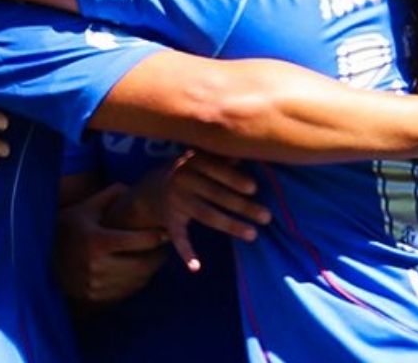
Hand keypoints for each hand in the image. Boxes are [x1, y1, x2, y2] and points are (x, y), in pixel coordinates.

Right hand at [54, 183, 168, 303]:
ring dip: (150, 270)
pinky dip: (137, 282)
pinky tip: (138, 270)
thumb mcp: (84, 209)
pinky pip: (127, 292)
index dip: (158, 236)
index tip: (167, 231)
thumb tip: (130, 188)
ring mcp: (97, 285)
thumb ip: (109, 196)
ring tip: (153, 257)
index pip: (140, 241)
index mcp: (97, 241)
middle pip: (144, 265)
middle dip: (159, 256)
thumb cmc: (65, 229)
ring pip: (138, 281)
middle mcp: (98, 266)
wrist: (38, 261)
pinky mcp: (96, 298)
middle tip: (165, 246)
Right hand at [136, 151, 270, 273]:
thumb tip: (250, 149)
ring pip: (206, 215)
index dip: (234, 179)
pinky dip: (186, 253)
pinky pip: (179, 238)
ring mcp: (174, 201)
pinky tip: (196, 267)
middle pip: (216, 194)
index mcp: (192, 161)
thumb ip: (222, 157)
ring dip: (230, 225)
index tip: (254, 188)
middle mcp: (181, 179)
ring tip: (253, 235)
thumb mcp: (200, 158)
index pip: (216, 170)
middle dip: (242, 206)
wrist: (150, 188)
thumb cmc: (189, 171)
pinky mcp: (169, 221)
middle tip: (267, 217)